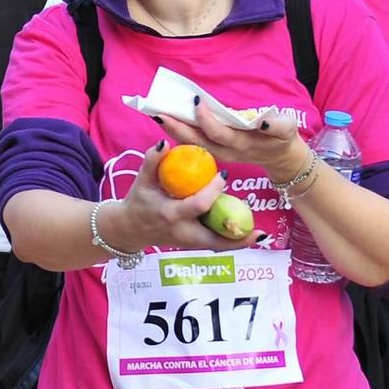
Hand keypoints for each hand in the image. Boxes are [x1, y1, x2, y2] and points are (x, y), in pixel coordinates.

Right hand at [105, 141, 255, 254]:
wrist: (129, 229)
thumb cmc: (137, 201)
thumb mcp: (142, 180)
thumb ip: (152, 161)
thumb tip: (165, 142)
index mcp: (170, 214)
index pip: (197, 205)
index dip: (213, 191)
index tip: (223, 175)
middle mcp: (181, 232)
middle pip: (214, 239)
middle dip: (235, 236)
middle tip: (258, 230)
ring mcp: (186, 242)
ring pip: (216, 246)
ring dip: (237, 242)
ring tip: (259, 235)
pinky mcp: (190, 245)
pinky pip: (213, 244)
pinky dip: (230, 241)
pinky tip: (248, 235)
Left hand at [157, 101, 306, 182]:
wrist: (282, 157)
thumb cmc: (283, 138)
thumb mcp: (286, 129)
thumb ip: (275, 125)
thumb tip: (261, 121)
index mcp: (242, 143)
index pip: (219, 133)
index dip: (206, 119)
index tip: (196, 102)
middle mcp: (227, 151)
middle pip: (197, 141)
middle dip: (177, 128)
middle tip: (159, 113)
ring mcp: (220, 153)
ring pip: (193, 144)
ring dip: (175, 131)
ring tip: (157, 116)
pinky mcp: (217, 151)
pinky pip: (195, 143)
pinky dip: (181, 133)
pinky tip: (169, 123)